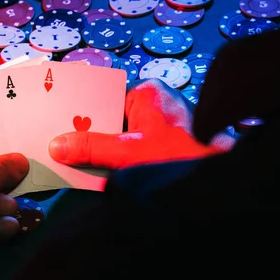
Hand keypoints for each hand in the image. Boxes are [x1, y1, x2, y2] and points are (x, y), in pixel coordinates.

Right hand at [49, 79, 234, 168]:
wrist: (221, 186)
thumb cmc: (178, 159)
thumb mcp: (127, 154)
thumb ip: (92, 148)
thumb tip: (58, 146)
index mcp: (149, 93)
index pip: (106, 99)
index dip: (83, 112)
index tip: (59, 123)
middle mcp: (158, 105)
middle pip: (113, 119)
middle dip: (91, 135)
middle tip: (62, 147)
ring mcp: (166, 127)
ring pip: (124, 137)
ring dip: (105, 152)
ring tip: (76, 162)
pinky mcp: (171, 147)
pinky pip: (137, 150)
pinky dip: (122, 161)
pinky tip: (104, 173)